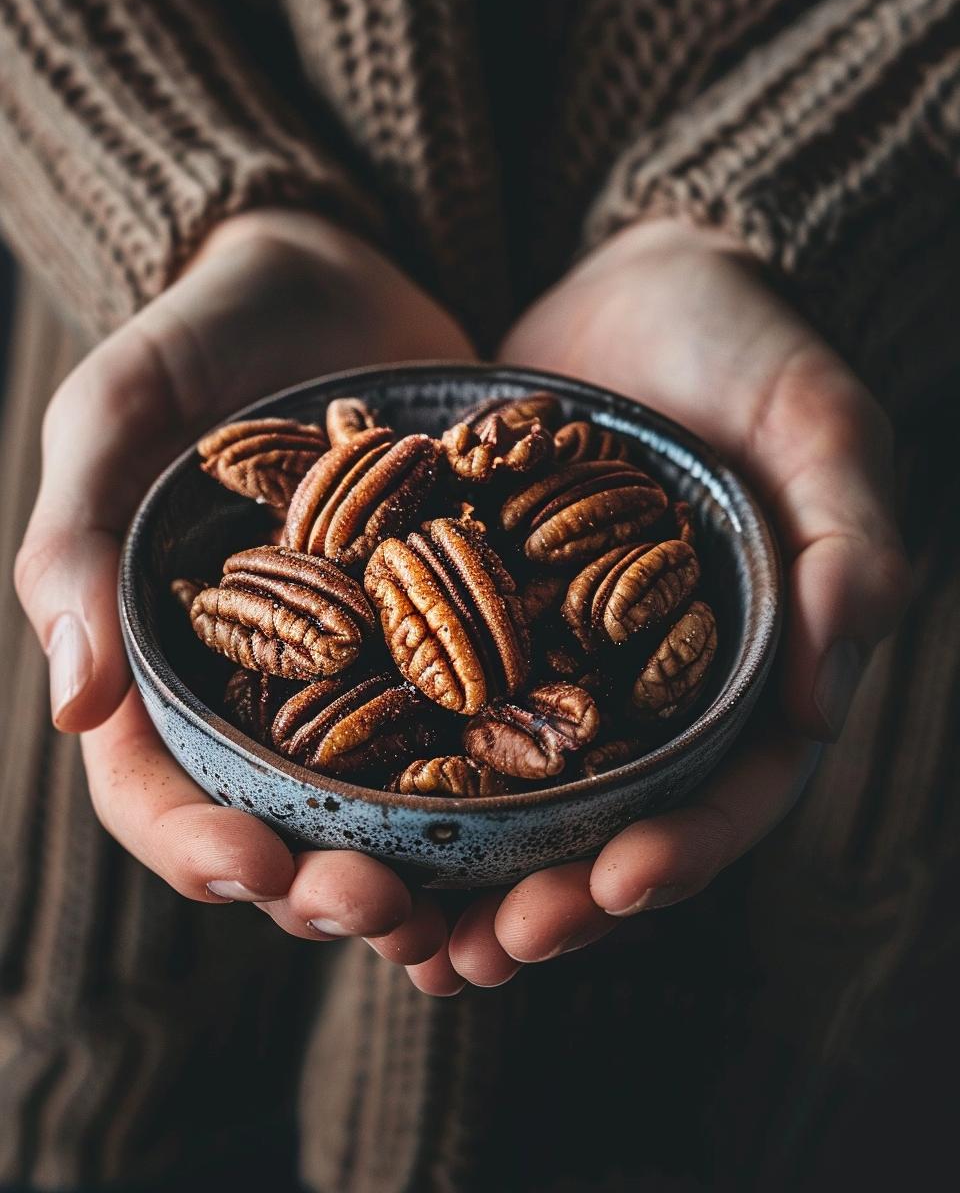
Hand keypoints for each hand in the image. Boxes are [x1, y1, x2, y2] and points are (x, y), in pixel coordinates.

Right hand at [14, 208, 473, 961]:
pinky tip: (553, 824)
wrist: (334, 278)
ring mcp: (363, 670)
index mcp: (165, 660)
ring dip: (423, 874)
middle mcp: (264, 689)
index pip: (158, 787)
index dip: (196, 846)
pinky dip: (503, 789)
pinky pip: (477, 726)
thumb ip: (79, 544)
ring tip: (475, 912)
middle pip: (282, 825)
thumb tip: (74, 702)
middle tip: (387, 911)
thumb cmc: (205, 336)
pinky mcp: (451, 635)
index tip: (255, 869)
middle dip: (326, 887)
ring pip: (385, 810)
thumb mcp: (117, 417)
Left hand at [439, 219, 910, 989]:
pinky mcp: (479, 617)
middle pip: (607, 823)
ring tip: (406, 934)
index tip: (615, 887)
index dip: (678, 850)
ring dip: (465, 873)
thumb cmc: (748, 346)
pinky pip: (436, 707)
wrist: (637, 281)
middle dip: (553, 897)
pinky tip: (342, 821)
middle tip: (483, 953)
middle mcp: (649, 685)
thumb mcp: (818, 427)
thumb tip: (830, 684)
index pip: (725, 791)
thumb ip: (843, 545)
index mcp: (744, 668)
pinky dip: (400, 772)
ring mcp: (560, 658)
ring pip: (516, 796)